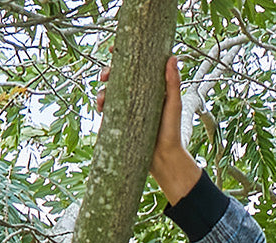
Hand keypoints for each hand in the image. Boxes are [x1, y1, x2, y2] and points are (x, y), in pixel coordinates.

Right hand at [97, 55, 200, 204]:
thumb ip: (173, 83)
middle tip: (105, 75)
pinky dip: (102, 107)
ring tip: (103, 97)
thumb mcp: (174, 105)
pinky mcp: (121, 122)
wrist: (165, 158)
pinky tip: (102, 109)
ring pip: (110, 93)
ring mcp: (128, 109)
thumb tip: (172, 58)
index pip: (134, 68)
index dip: (122, 58)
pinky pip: (108, 111)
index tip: (113, 50)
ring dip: (102, 91)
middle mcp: (137, 96)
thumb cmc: (172, 132)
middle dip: (107, 73)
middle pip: (118, 78)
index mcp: (149, 88)